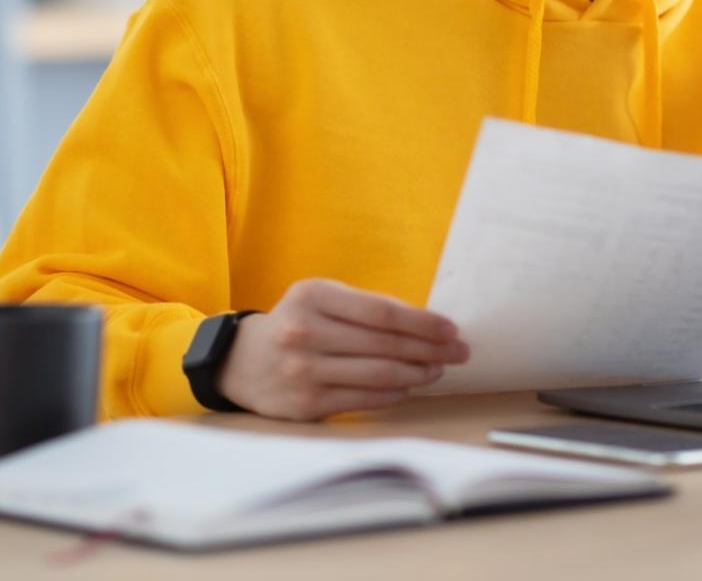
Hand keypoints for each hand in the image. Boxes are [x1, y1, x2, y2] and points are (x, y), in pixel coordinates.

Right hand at [216, 278, 469, 420]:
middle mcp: (304, 332)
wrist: (242, 362)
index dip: (423, 322)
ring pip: (379, 375)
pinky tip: (408, 387)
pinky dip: (394, 394)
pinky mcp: (306, 404)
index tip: (451, 329)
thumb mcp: (321, 299)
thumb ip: (364, 308)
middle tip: (458, 352)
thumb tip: (427, 324)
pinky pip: (364, 400)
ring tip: (437, 369)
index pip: (382, 312)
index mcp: (312, 296)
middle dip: (431, 349)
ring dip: (417, 373)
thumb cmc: (297, 324)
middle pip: (385, 344)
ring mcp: (303, 371)